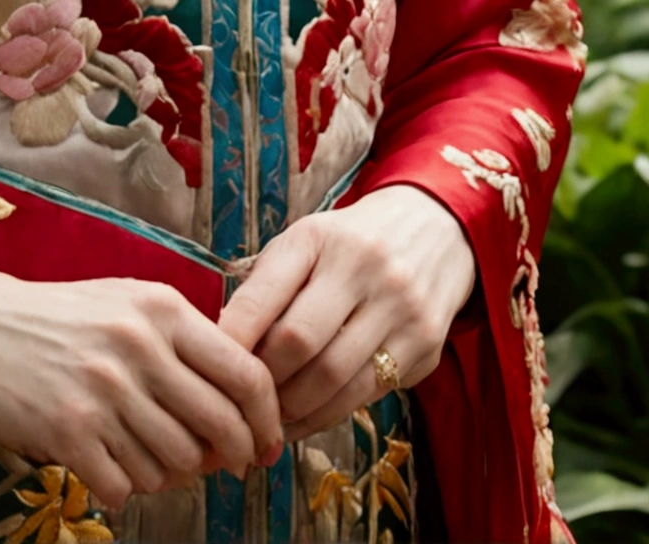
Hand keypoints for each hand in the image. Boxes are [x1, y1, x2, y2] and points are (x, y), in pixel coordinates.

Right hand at [0, 245, 283, 510]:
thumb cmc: (56, 317)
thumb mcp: (126, 303)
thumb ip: (182, 340)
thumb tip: (239, 404)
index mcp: (162, 308)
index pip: (245, 373)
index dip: (265, 419)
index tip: (266, 442)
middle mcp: (139, 346)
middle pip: (220, 427)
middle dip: (230, 457)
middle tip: (223, 466)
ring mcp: (103, 390)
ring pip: (175, 464)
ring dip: (170, 473)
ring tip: (147, 456)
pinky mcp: (68, 431)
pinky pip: (126, 486)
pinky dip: (124, 486)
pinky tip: (107, 466)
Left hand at [218, 186, 476, 438]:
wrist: (434, 228)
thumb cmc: (349, 243)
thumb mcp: (305, 242)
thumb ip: (266, 286)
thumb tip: (221, 346)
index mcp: (320, 237)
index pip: (264, 295)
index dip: (234, 338)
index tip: (214, 365)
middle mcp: (364, 267)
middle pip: (299, 343)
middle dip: (265, 381)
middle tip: (245, 400)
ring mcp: (401, 307)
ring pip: (335, 380)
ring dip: (295, 409)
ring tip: (270, 418)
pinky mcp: (426, 344)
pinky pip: (368, 393)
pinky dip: (329, 415)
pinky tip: (306, 419)